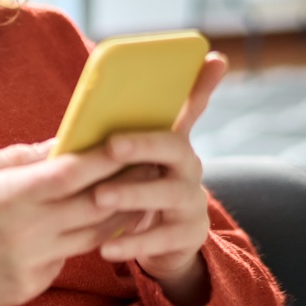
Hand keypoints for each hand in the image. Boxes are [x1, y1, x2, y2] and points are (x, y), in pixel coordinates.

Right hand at [0, 140, 142, 305]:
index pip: (69, 174)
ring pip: (93, 235)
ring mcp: (32, 261)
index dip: (102, 158)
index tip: (126, 141)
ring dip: (120, 213)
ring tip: (140, 192)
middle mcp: (25, 231)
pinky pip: (69, 257)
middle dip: (125, 182)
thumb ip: (15, 159)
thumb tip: (58, 144)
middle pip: (92, 205)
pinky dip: (87, 238)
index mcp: (6, 196)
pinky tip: (101, 224)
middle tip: (150, 163)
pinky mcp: (35, 284)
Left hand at [91, 52, 228, 305]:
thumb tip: (93, 103)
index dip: (203, 84)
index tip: (212, 58)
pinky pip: (160, 238)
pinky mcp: (188, 236)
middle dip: (143, 144)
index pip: (191, 106)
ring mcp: (191, 201)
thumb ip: (119, 131)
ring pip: (168, 193)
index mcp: (173, 141)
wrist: (162, 243)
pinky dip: (131, 242)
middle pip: (175, 146)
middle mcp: (189, 167)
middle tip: (111, 145)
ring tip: (99, 196)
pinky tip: (106, 247)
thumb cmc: (138, 187)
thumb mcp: (132, 159)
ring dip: (132, 193)